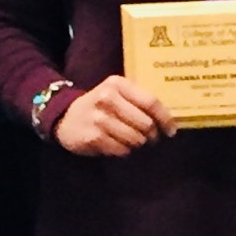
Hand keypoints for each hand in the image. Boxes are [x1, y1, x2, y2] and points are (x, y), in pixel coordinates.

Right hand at [56, 75, 175, 156]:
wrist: (64, 116)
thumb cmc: (100, 105)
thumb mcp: (116, 93)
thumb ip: (138, 100)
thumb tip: (168, 119)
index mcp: (117, 84)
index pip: (150, 102)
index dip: (165, 118)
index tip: (171, 130)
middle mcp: (107, 98)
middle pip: (145, 123)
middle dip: (151, 134)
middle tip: (150, 138)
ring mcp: (99, 119)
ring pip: (135, 139)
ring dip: (137, 143)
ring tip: (132, 140)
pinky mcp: (93, 137)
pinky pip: (122, 150)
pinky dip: (124, 151)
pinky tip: (117, 145)